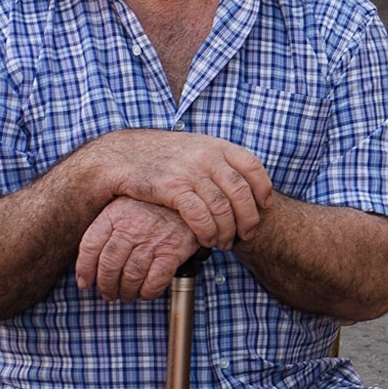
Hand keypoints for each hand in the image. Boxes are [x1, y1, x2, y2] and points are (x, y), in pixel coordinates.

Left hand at [75, 197, 204, 298]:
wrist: (189, 197)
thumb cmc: (154, 205)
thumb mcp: (125, 205)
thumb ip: (107, 227)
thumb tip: (90, 261)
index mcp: (115, 214)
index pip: (90, 245)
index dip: (84, 269)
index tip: (85, 282)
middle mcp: (132, 226)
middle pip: (109, 264)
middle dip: (106, 285)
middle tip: (108, 293)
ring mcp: (153, 239)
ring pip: (131, 275)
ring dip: (127, 291)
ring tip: (127, 294)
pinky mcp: (173, 250)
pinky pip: (156, 280)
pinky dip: (148, 291)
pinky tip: (146, 292)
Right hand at [77, 129, 270, 247]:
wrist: (122, 155)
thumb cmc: (161, 156)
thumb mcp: (194, 148)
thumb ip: (218, 161)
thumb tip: (243, 181)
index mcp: (216, 145)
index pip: (252, 165)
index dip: (262, 188)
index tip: (265, 206)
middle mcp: (207, 156)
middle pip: (241, 192)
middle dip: (248, 218)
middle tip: (247, 234)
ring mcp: (190, 171)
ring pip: (223, 208)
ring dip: (228, 231)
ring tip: (225, 243)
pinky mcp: (173, 188)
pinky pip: (200, 216)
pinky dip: (208, 232)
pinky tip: (207, 241)